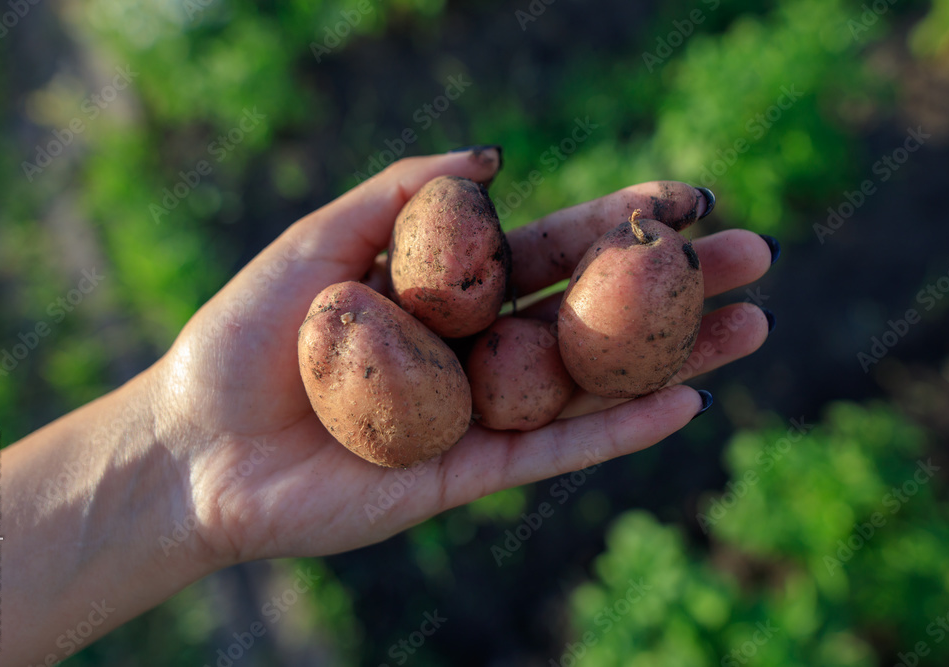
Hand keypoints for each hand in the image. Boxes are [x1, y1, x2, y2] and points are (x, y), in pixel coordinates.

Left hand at [148, 148, 773, 568]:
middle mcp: (473, 351)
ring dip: (672, 359)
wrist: (194, 447)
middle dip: (671, 289)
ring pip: (589, 384)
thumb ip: (401, 193)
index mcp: (444, 292)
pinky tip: (682, 406)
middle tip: (754, 258)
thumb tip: (497, 157)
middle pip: (590, 315)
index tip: (688, 199)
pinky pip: (553, 452)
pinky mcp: (465, 475)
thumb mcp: (318, 240)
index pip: (549, 252)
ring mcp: (477, 415)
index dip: (619, 225)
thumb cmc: (243, 337)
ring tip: (752, 328)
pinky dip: (616, 433)